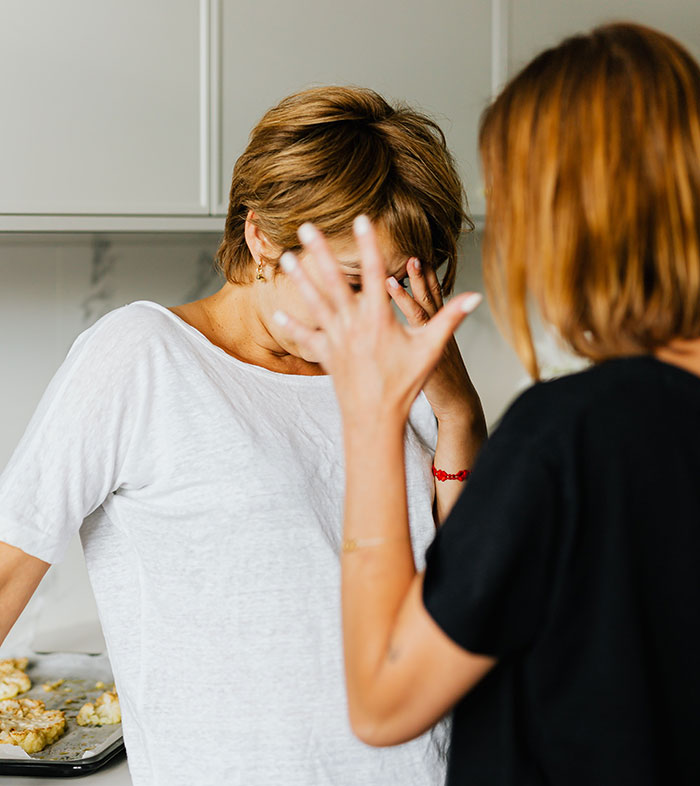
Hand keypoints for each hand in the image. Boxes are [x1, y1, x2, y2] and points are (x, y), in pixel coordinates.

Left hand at [274, 216, 481, 429]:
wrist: (376, 418)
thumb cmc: (403, 385)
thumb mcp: (430, 349)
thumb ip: (450, 319)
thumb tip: (475, 298)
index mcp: (378, 319)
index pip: (372, 273)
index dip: (367, 244)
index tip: (360, 220)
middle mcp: (353, 325)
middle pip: (333, 281)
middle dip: (320, 252)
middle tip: (307, 228)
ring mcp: (336, 339)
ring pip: (315, 303)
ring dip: (300, 279)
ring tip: (286, 257)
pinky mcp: (326, 355)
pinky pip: (306, 338)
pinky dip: (291, 326)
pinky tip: (275, 312)